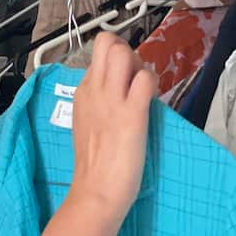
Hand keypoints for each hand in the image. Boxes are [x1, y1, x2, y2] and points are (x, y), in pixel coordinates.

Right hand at [68, 32, 154, 223]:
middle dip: (127, 52)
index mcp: (82, 93)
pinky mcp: (132, 113)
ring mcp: (111, 100)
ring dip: (140, 64)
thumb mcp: (88, 123)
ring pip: (123, 52)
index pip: (98, 53)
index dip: (116, 60)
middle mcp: (93, 90)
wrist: (95, 192)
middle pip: (108, 43)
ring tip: (142, 90)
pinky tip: (151, 102)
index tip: (124, 80)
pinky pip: (146, 78)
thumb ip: (99, 103)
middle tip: (134, 78)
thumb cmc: (95, 165)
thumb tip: (120, 90)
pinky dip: (153, 84)